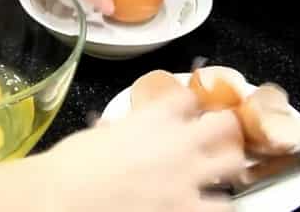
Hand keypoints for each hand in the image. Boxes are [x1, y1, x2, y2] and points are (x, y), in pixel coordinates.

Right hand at [40, 92, 243, 211]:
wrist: (66, 195)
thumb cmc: (72, 164)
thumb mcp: (94, 137)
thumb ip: (114, 131)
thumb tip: (110, 131)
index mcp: (151, 118)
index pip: (187, 98)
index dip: (189, 104)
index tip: (187, 109)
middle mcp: (177, 141)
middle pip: (224, 123)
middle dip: (224, 128)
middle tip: (219, 136)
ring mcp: (187, 177)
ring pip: (233, 163)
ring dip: (227, 167)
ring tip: (219, 173)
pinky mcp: (187, 209)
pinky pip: (222, 207)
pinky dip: (215, 205)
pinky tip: (205, 205)